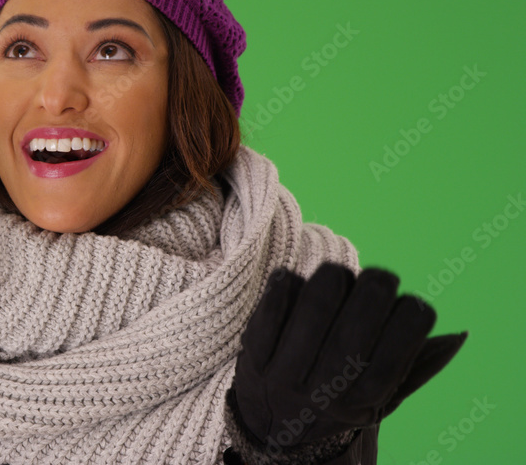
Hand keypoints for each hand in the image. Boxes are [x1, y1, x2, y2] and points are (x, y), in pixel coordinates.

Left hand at [233, 262, 466, 450]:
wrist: (273, 432)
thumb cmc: (336, 403)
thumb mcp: (380, 399)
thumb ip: (416, 367)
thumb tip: (458, 334)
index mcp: (363, 398)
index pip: (399, 348)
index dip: (412, 313)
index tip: (407, 304)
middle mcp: (326, 390)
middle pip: (358, 325)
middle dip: (375, 287)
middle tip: (379, 279)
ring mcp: (285, 374)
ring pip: (316, 307)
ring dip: (333, 279)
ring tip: (337, 278)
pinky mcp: (252, 356)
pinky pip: (271, 307)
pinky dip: (286, 284)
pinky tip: (294, 280)